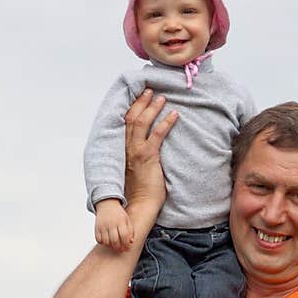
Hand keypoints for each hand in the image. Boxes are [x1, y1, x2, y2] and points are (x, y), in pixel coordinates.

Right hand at [94, 200, 133, 251]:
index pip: (124, 236)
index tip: (127, 248)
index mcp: (121, 221)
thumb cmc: (119, 214)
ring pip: (106, 241)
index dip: (126, 244)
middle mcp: (111, 224)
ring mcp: (103, 226)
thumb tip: (131, 242)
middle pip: (115, 240)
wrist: (107, 204)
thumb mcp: (127, 220)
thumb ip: (131, 231)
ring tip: (114, 245)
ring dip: (110, 246)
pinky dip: (102, 243)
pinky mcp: (97, 227)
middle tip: (121, 249)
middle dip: (119, 247)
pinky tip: (106, 241)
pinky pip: (98, 239)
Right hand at [123, 89, 178, 215]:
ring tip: (162, 98)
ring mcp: (136, 152)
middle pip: (132, 117)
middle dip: (141, 102)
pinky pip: (157, 135)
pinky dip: (166, 123)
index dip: (132, 108)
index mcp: (123, 150)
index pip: (125, 123)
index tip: (139, 97)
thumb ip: (139, 157)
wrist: (139, 207)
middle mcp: (127, 148)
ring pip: (141, 122)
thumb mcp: (137, 170)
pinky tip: (174, 115)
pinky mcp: (148, 157)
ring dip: (152, 108)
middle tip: (150, 90)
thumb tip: (149, 150)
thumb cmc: (140, 193)